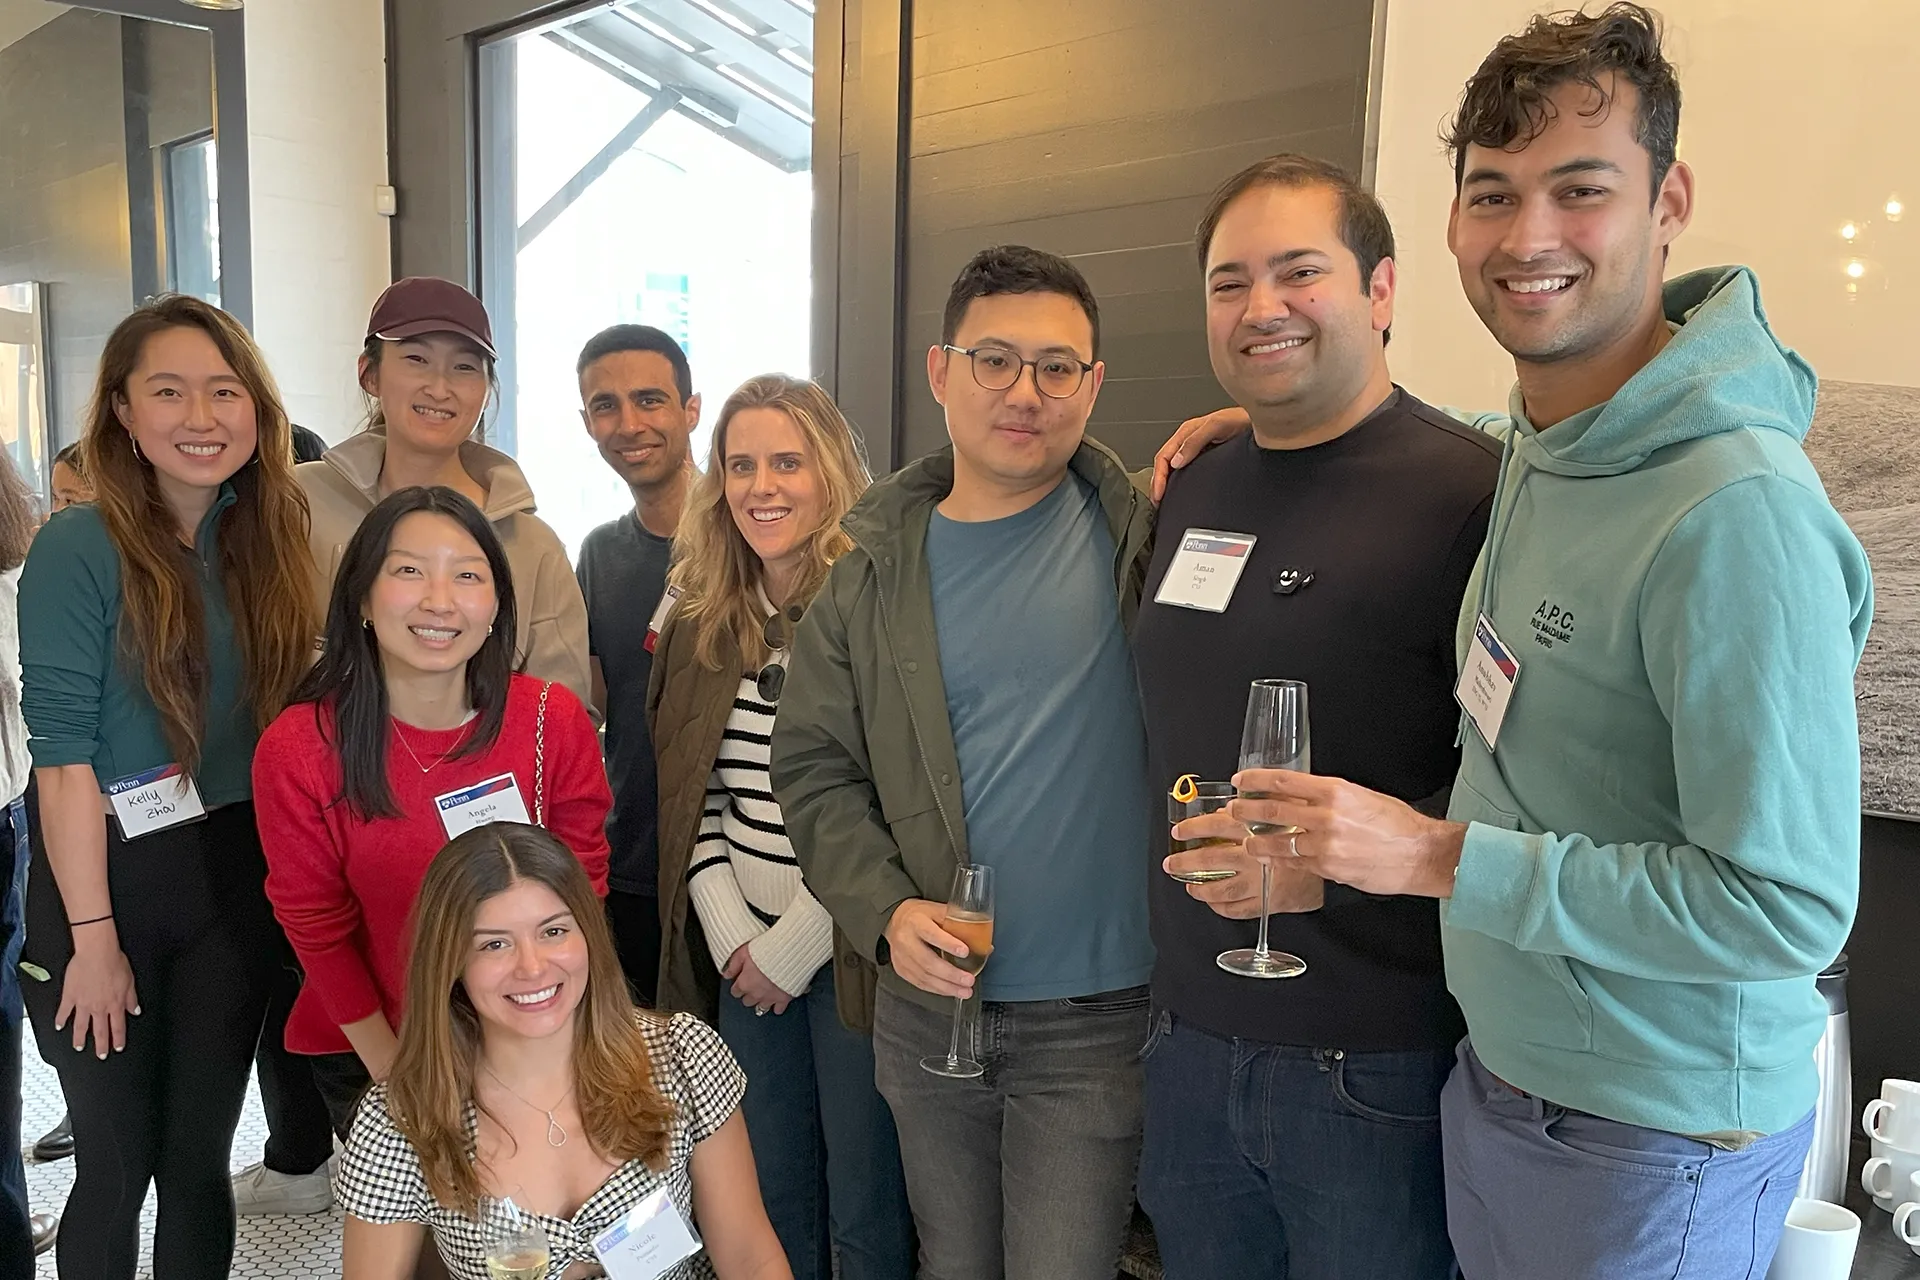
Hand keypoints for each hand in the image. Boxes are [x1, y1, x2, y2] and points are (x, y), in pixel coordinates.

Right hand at [56, 935, 138, 1057]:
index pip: (118, 1026)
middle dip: (101, 1045)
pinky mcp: (70, 996)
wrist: (97, 954)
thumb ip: (131, 998)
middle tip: (100, 1055)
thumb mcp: (130, 981)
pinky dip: (61, 1020)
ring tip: (79, 1047)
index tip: (118, 1048)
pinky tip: (59, 1027)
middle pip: (100, 1031)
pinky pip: (64, 1011)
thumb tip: (135, 1011)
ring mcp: (83, 1003)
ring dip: (80, 1038)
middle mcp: (99, 1007)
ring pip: (81, 1026)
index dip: (118, 1039)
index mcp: (115, 1004)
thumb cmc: (115, 963)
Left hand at [722, 944, 791, 1015]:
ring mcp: (770, 997)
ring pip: (761, 1008)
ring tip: (763, 995)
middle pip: (747, 1001)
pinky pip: (778, 1009)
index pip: (735, 992)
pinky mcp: (783, 998)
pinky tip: (777, 1002)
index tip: (740, 982)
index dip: (737, 987)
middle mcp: (755, 994)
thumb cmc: (766, 951)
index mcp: (744, 983)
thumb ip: (734, 964)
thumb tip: (726, 973)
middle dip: (749, 995)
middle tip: (752, 987)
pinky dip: (777, 1007)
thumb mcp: (743, 952)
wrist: (787, 955)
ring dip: (761, 1002)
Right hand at [884, 899, 974, 998]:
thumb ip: (957, 923)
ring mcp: (901, 957)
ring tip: (965, 991)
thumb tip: (984, 944)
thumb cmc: (920, 915)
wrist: (894, 920)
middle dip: (951, 974)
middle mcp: (906, 940)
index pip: (931, 934)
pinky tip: (950, 991)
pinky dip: (937, 989)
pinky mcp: (901, 969)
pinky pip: (920, 983)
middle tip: (969, 980)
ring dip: (947, 987)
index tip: (965, 952)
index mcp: (916, 922)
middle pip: (928, 961)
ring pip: (924, 976)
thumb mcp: (936, 910)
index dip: (948, 944)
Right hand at [1151, 406, 1253, 500]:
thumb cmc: (1243, 420)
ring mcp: (1198, 450)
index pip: (1163, 456)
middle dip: (1158, 483)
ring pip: (1174, 469)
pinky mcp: (1207, 458)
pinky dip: (1179, 482)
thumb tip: (1176, 461)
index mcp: (1186, 432)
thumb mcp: (1217, 426)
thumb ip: (1195, 441)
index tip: (1158, 494)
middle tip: (1158, 503)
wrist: (1263, 424)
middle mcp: (1189, 441)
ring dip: (1168, 483)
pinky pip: (1187, 471)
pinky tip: (1181, 492)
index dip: (1158, 477)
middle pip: (1165, 464)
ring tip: (1165, 500)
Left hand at [1167, 810, 1323, 917]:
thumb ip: (1266, 799)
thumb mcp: (1292, 805)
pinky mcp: (1267, 902)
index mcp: (1256, 830)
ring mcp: (1259, 883)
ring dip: (1199, 888)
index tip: (1180, 830)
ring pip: (1220, 888)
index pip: (1216, 825)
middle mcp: (1253, 857)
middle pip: (1210, 859)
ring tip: (1188, 886)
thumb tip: (1240, 793)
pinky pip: (1237, 909)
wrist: (1338, 859)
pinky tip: (1213, 902)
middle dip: (1186, 861)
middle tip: (1171, 862)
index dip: (1193, 827)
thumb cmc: (1314, 831)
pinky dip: (1221, 908)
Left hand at [1230, 769, 1466, 898]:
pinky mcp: (1327, 868)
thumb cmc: (1396, 824)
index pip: (1283, 780)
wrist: (1420, 854)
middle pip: (1272, 810)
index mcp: (1335, 791)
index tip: (1240, 780)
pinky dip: (1279, 860)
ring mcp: (1325, 844)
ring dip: (1256, 841)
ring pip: (1277, 842)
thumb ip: (1327, 796)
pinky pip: (1294, 863)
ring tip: (1247, 840)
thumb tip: (1298, 795)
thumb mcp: (1360, 797)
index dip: (1255, 780)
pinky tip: (1270, 859)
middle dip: (1245, 810)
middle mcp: (1327, 815)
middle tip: (1233, 809)